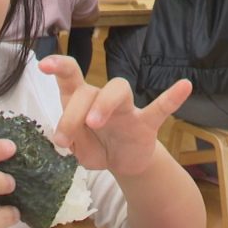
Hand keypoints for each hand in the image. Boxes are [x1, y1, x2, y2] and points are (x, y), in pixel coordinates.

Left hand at [39, 55, 191, 176]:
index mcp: (80, 99)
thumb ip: (73, 139)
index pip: (69, 75)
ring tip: (94, 123)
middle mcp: (102, 98)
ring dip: (104, 104)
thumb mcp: (79, 149)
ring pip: (119, 90)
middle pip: (87, 91)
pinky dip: (171, 97)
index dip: (57, 66)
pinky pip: (160, 108)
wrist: (123, 163)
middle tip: (62, 141)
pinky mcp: (146, 123)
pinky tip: (184, 85)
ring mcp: (126, 109)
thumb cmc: (97, 146)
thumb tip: (68, 136)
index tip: (43, 65)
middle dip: (71, 115)